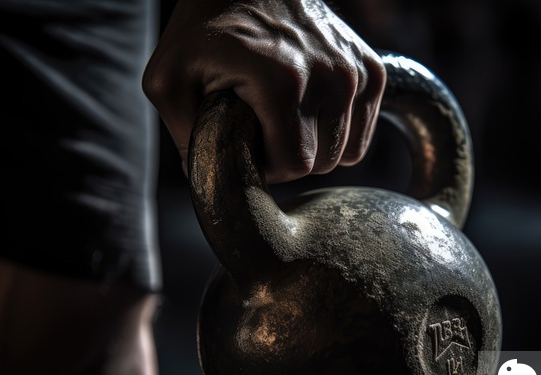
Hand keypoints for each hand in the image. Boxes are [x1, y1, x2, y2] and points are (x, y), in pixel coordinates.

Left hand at [143, 0, 385, 182]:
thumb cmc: (207, 27)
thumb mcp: (169, 77)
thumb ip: (182, 135)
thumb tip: (211, 179)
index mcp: (283, 82)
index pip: (295, 165)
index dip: (270, 169)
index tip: (252, 149)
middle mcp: (331, 76)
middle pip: (324, 162)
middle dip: (292, 159)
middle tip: (266, 134)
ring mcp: (356, 72)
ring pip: (347, 152)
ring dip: (317, 148)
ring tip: (288, 122)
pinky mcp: (371, 69)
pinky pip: (364, 132)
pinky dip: (340, 133)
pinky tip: (313, 113)